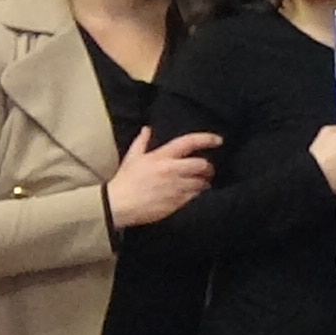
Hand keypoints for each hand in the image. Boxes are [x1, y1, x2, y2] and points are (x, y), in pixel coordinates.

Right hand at [103, 127, 217, 226]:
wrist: (117, 205)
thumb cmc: (124, 181)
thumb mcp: (132, 158)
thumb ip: (141, 142)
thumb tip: (147, 129)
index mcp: (161, 157)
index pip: (189, 142)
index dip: (206, 139)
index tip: (218, 140)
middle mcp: (171, 170)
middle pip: (202, 164)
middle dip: (208, 167)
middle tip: (207, 170)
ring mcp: (176, 187)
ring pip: (201, 182)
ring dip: (204, 183)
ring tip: (201, 184)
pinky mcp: (177, 202)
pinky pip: (195, 196)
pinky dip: (196, 194)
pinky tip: (192, 194)